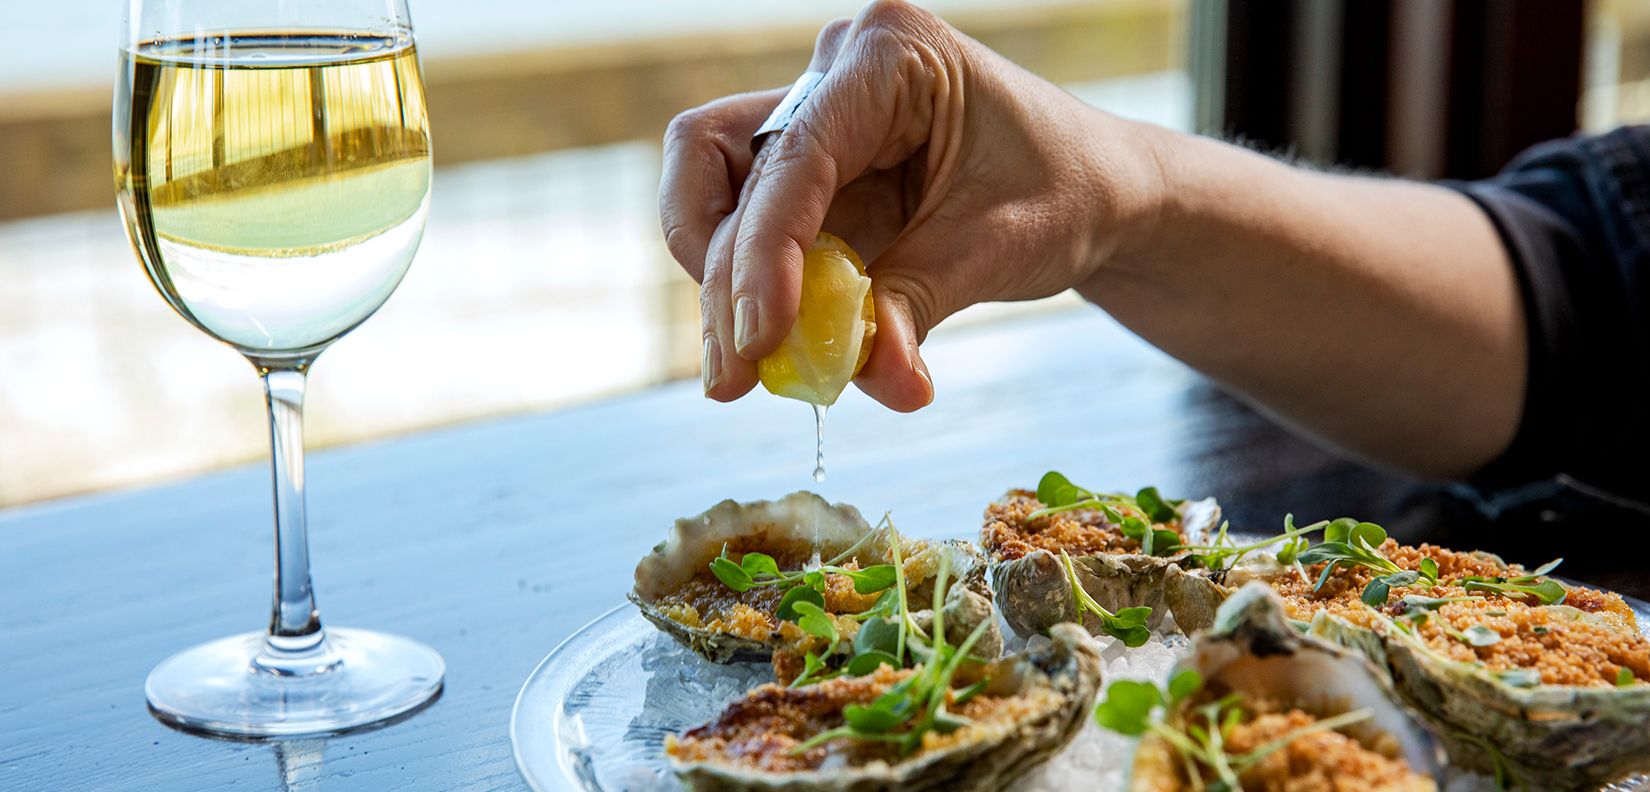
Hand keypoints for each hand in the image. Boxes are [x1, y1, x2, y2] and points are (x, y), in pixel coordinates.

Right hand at [659, 0, 1163, 409]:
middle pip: (721, 167)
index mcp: (891, 56)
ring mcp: (812, 120)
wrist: (1095, 191)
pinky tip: (780, 346)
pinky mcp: (807, 174)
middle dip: (724, 279)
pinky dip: (752, 289)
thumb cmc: (1066, 191)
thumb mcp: (1000, 249)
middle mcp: (833, 73)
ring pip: (712, 193)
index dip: (763, 251)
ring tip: (747, 368)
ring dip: (719, 282)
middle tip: (738, 375)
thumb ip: (920, 307)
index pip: (793, 154)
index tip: (761, 338)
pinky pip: (748, 227)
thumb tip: (878, 381)